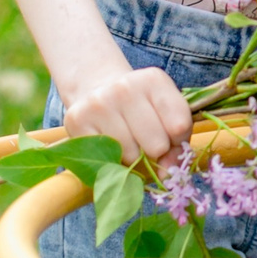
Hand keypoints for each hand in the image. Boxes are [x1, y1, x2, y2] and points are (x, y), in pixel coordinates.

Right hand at [60, 65, 192, 164]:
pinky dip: (112, 161)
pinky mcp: (77, 120)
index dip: (178, 141)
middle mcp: (126, 87)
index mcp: (154, 80)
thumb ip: (177, 141)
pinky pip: (105, 160)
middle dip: (156, 152)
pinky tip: (110, 145)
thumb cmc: (140, 107)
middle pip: (156, 144)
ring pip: (130, 156)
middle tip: (147, 143)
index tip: (171, 138)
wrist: (98, 90)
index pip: (179, 126)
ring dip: (133, 158)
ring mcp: (99, 103)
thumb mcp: (165, 112)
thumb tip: (166, 177)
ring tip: (128, 142)